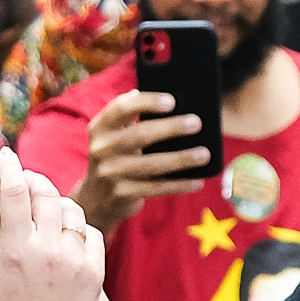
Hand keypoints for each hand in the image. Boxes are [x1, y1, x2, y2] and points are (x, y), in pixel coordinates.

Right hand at [0, 145, 103, 300]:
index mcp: (16, 252)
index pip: (14, 191)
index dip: (8, 165)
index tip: (3, 154)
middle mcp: (49, 250)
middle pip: (45, 191)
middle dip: (32, 176)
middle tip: (22, 174)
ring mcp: (76, 260)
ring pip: (70, 208)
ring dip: (55, 199)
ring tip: (42, 201)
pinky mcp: (95, 270)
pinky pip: (90, 231)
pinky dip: (77, 224)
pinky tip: (64, 229)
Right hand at [71, 90, 210, 229]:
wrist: (95, 198)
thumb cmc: (117, 157)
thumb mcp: (115, 136)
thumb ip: (133, 118)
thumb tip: (175, 105)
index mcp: (101, 127)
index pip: (121, 108)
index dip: (146, 102)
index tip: (172, 101)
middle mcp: (101, 148)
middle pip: (140, 135)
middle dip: (171, 128)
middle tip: (196, 123)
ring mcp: (110, 173)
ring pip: (151, 164)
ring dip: (181, 158)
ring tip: (204, 154)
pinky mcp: (121, 194)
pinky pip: (155, 188)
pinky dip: (178, 184)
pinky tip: (197, 181)